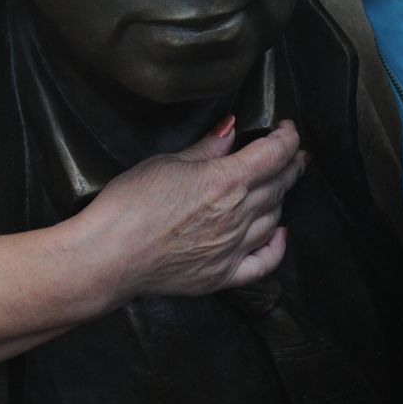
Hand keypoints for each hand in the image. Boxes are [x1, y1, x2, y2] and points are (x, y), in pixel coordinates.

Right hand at [80, 118, 307, 299]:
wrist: (107, 255)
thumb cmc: (129, 204)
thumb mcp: (166, 162)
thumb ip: (206, 148)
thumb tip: (231, 130)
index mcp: (226, 181)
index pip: (274, 153)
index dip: (288, 136)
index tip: (286, 128)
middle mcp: (237, 215)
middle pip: (279, 184)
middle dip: (291, 164)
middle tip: (294, 153)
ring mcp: (232, 249)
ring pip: (275, 218)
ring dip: (282, 197)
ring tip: (281, 183)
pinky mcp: (222, 276)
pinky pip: (264, 263)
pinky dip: (278, 246)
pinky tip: (280, 233)